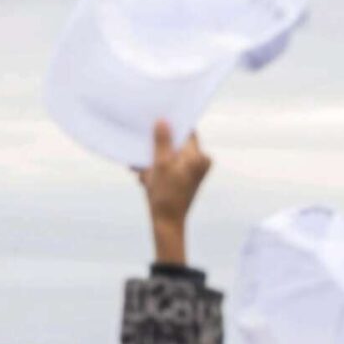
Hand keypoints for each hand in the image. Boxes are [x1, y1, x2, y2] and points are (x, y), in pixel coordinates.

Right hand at [134, 120, 212, 264]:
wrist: (167, 223)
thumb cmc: (165, 194)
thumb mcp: (160, 164)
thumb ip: (163, 141)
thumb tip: (163, 120)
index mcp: (199, 156)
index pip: (186, 131)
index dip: (172, 125)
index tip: (156, 119)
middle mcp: (200, 162)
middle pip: (176, 143)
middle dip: (158, 146)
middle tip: (144, 145)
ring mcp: (192, 171)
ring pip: (169, 156)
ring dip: (154, 160)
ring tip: (144, 170)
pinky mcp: (183, 179)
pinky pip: (168, 167)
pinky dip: (156, 170)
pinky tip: (146, 178)